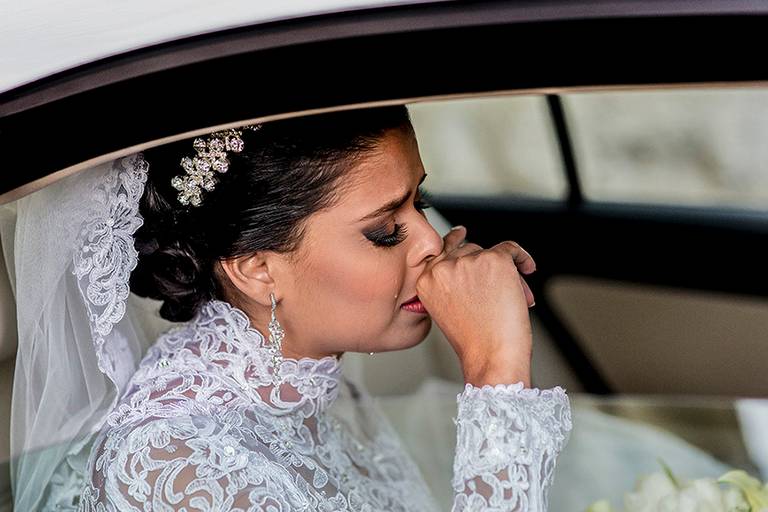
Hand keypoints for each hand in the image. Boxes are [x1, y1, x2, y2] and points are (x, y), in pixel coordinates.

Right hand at [415, 226, 535, 386]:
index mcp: (427, 281)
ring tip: (512, 298)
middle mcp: (444, 268)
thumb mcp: (447, 309)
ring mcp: (469, 262)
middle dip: (485, 270)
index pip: (440, 251)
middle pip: (469, 252)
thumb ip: (450, 284)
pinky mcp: (494, 260)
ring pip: (490, 253)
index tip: (461, 234)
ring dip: (505, 273)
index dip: (454, 242)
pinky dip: (522, 258)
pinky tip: (527, 267)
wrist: (491, 356)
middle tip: (499, 293)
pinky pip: (512, 248)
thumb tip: (471, 262)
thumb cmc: (474, 341)